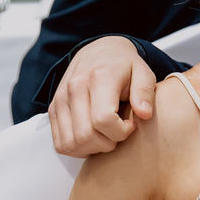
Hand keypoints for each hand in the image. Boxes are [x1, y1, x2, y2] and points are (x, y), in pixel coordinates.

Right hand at [48, 36, 156, 156]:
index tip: (130, 124)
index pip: (103, 119)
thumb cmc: (124, 66)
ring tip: (107, 135)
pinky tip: (93, 137)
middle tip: (119, 132)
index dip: (121, 131)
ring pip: (70, 144)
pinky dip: (77, 148)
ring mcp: (61, 99)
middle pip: (85, 136)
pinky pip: (61, 143)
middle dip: (108, 143)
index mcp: (99, 77)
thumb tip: (145, 114)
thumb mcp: (143, 72)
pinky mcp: (54, 109)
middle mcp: (75, 88)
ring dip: (92, 148)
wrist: (98, 51)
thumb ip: (145, 92)